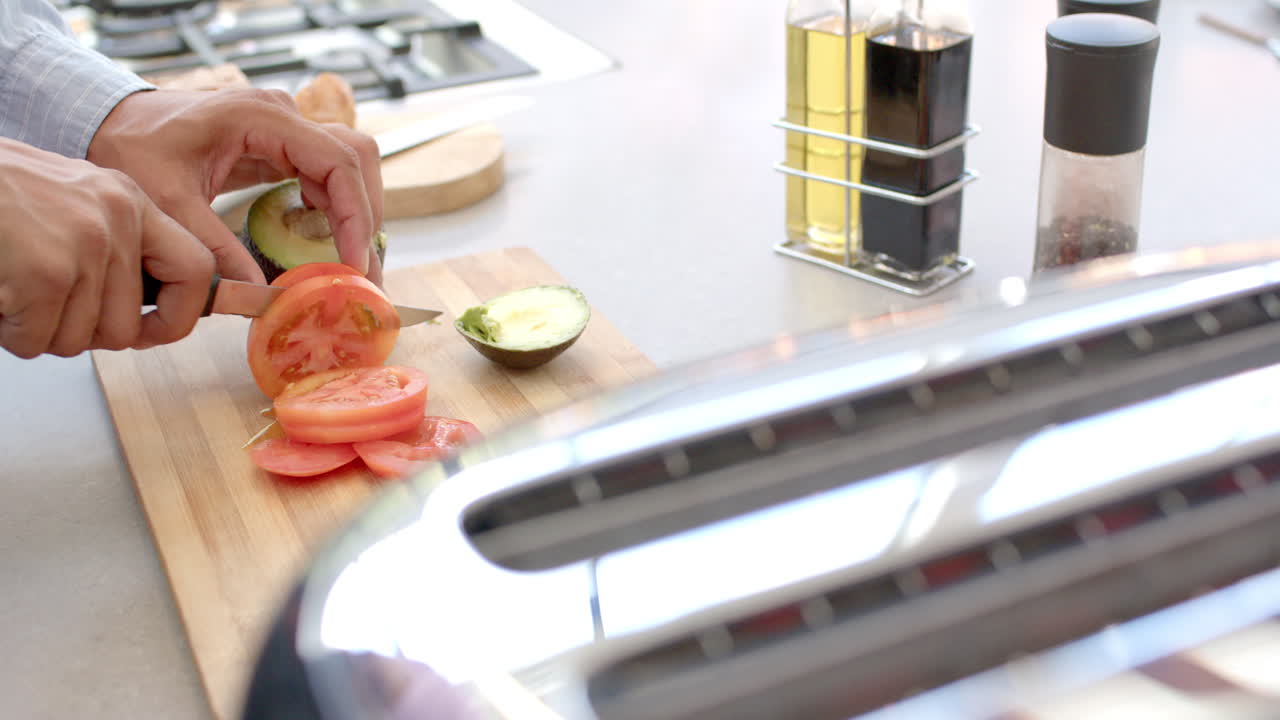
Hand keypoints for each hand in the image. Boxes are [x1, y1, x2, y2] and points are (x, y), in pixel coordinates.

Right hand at [0, 139, 214, 358]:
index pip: (196, 268)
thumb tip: (147, 321)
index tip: (153, 332)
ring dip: (39, 332)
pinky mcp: (46, 273)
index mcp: (131, 201)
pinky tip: (0, 298)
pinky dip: (10, 332)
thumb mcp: (74, 201)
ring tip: (15, 293)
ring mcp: (85, 245)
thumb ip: (116, 248)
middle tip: (46, 311)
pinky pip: (37, 339)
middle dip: (81, 335)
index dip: (180, 315)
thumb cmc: (0, 193)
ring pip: (79, 340)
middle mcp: (118, 219)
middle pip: (124, 326)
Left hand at [86, 88, 383, 285]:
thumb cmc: (132, 147)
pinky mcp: (281, 143)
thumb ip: (213, 247)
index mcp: (260, 117)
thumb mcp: (168, 202)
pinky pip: (328, 172)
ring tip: (351, 264)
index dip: (356, 215)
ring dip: (359, 213)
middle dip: (367, 217)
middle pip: (357, 158)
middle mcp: (283, 115)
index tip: (352, 263)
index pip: (337, 161)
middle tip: (362, 273)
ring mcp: (285, 127)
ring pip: (350, 165)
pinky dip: (338, 208)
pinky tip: (327, 244)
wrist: (109, 120)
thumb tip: (259, 295)